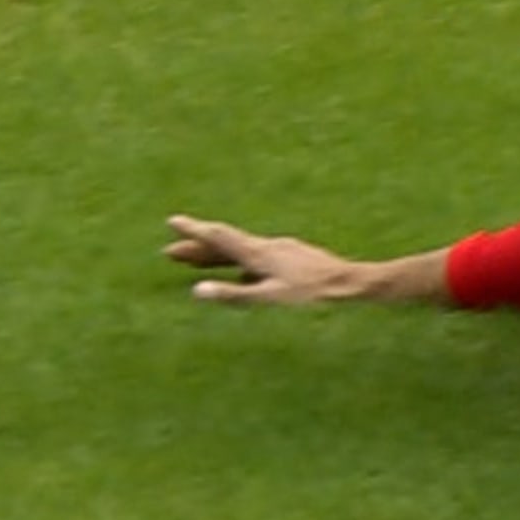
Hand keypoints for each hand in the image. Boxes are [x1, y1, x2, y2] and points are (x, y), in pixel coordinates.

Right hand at [162, 213, 371, 305]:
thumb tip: (197, 291)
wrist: (350, 283)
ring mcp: (280, 251)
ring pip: (240, 252)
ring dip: (217, 256)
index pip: (218, 238)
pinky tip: (242, 276)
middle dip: (197, 248)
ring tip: (196, 263)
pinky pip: (256, 260)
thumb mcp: (270, 298)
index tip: (171, 221)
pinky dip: (239, 265)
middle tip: (170, 252)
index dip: (193, 231)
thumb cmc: (311, 296)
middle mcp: (266, 247)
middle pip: (225, 244)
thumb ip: (234, 295)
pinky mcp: (291, 259)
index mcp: (258, 253)